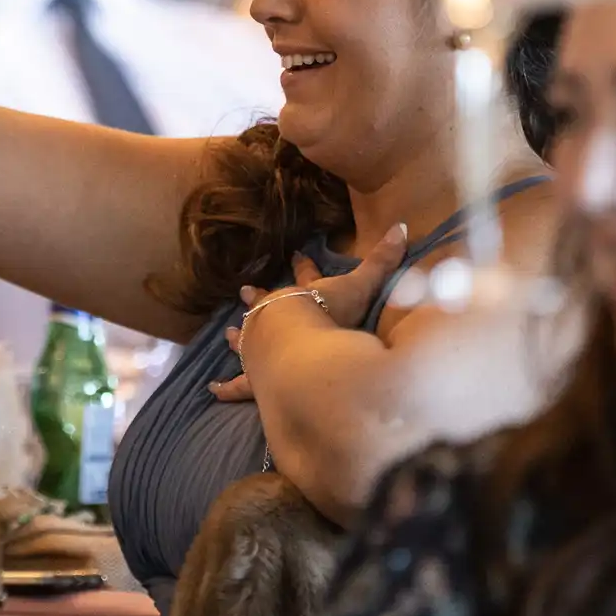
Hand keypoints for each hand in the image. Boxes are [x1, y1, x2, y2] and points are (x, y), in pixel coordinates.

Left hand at [209, 225, 407, 402]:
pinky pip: (240, 384)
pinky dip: (227, 387)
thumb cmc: (329, 315)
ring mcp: (264, 348)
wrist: (299, 345)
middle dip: (259, 298)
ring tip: (226, 334)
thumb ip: (382, 261)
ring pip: (248, 340)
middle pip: (268, 306)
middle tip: (245, 291)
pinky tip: (213, 388)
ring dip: (238, 336)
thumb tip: (402, 227)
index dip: (304, 267)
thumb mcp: (360, 286)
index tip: (298, 254)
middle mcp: (278, 320)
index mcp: (304, 298)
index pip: (306, 277)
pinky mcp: (257, 378)